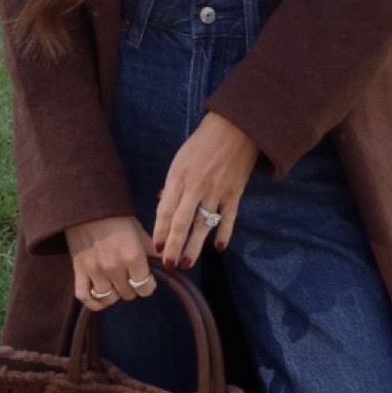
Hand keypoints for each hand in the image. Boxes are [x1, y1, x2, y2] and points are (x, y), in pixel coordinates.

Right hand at [65, 214, 155, 310]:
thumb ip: (152, 250)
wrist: (86, 205)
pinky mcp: (78, 271)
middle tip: (129, 277)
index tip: (146, 279)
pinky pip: (85, 297)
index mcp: (132, 256)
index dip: (148, 285)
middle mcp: (114, 267)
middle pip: (128, 294)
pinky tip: (100, 298)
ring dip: (114, 293)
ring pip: (109, 298)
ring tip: (115, 284)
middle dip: (132, 287)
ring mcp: (95, 271)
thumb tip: (169, 263)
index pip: (146, 288)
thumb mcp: (139, 230)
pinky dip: (93, 302)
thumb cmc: (115, 216)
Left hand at [154, 111, 259, 269]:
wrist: (236, 128)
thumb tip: (162, 203)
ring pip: (203, 225)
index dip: (160, 231)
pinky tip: (218, 247)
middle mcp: (196, 186)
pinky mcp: (235, 193)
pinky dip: (224, 234)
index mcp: (179, 176)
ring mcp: (217, 191)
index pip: (165, 210)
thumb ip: (172, 183)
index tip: (156, 248)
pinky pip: (228, 218)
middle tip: (168, 264)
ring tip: (187, 263)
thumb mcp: (181, 159)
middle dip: (173, 246)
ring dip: (194, 246)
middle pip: (181, 222)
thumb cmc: (203, 143)